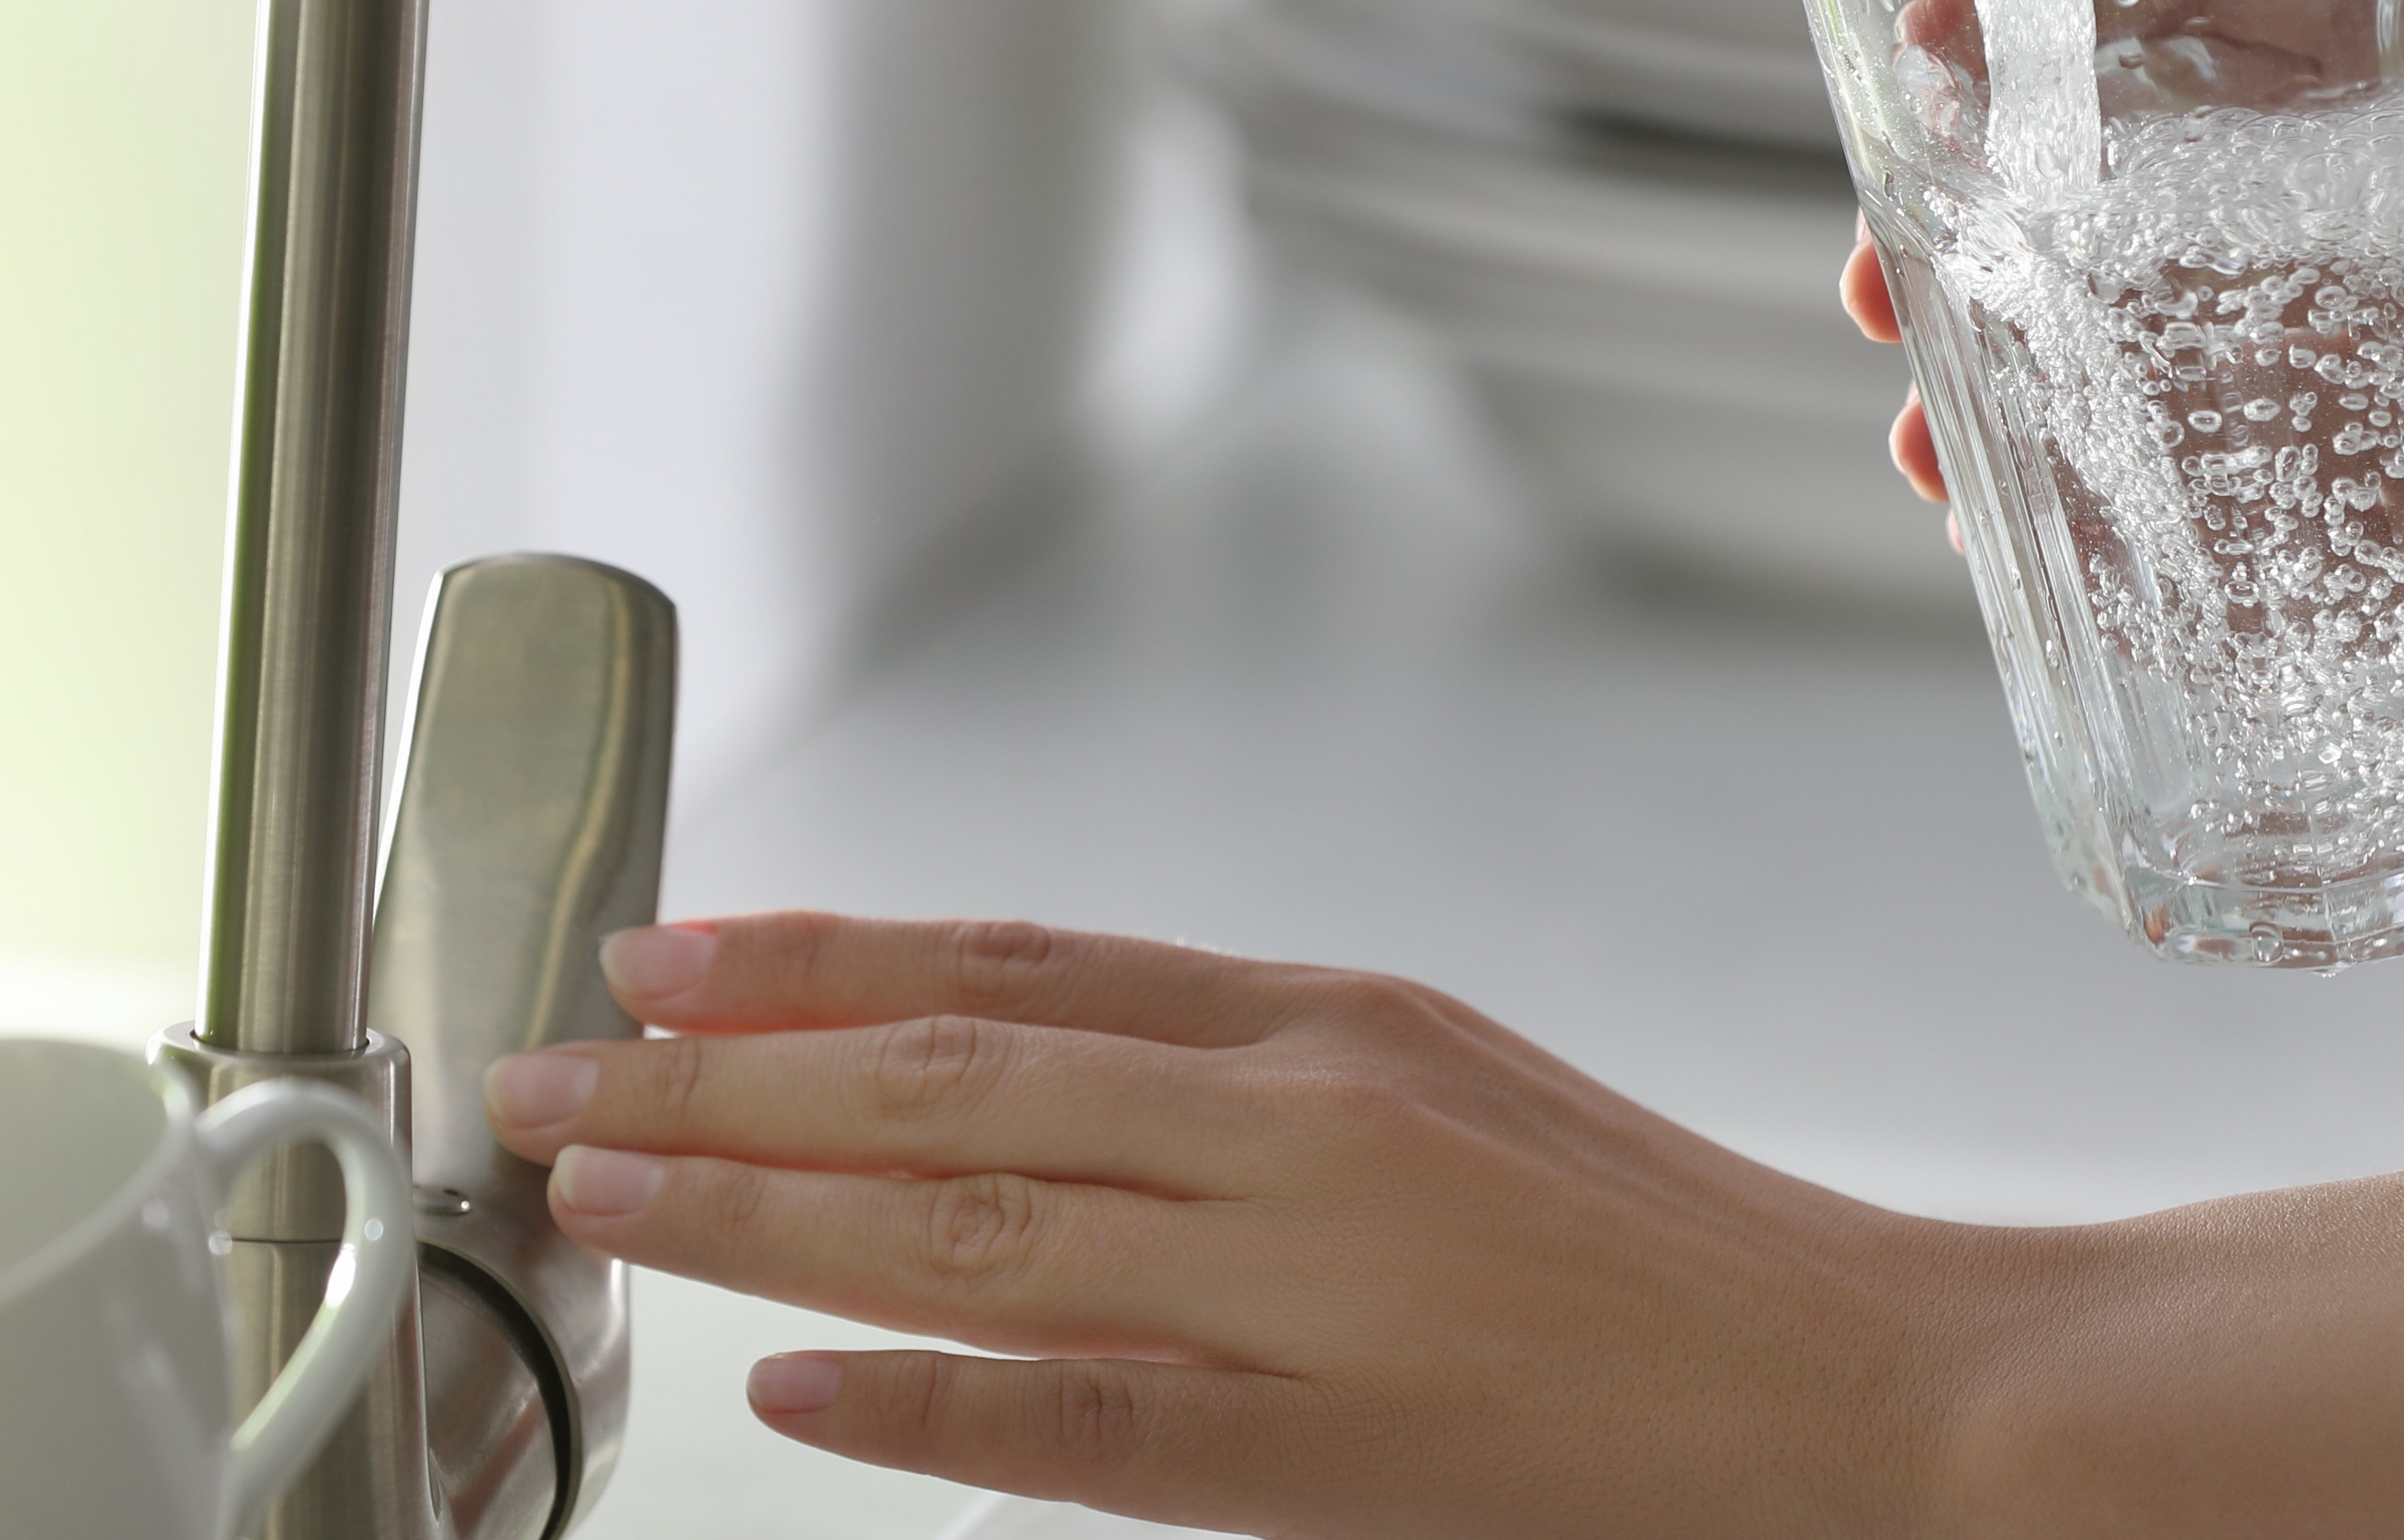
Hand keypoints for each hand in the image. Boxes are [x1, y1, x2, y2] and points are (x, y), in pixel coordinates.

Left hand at [496, 922, 2403, 1539]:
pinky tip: (784, 1382)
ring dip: (760, 1214)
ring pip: (966, 1234)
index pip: (1012, 977)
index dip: (820, 965)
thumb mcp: (1435, 1072)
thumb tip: (1007, 1044)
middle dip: (722, 1081)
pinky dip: (916, 1399)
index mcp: (1322, 1027)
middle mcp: (1290, 1131)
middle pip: (945, 1092)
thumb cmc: (1651, 1241)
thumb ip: (1228, 1055)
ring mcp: (1293, 1293)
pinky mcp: (1313, 1447)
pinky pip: (1072, 1416)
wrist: (1857, 1393)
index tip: (661, 955)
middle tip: (546, 1069)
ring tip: (598, 1198)